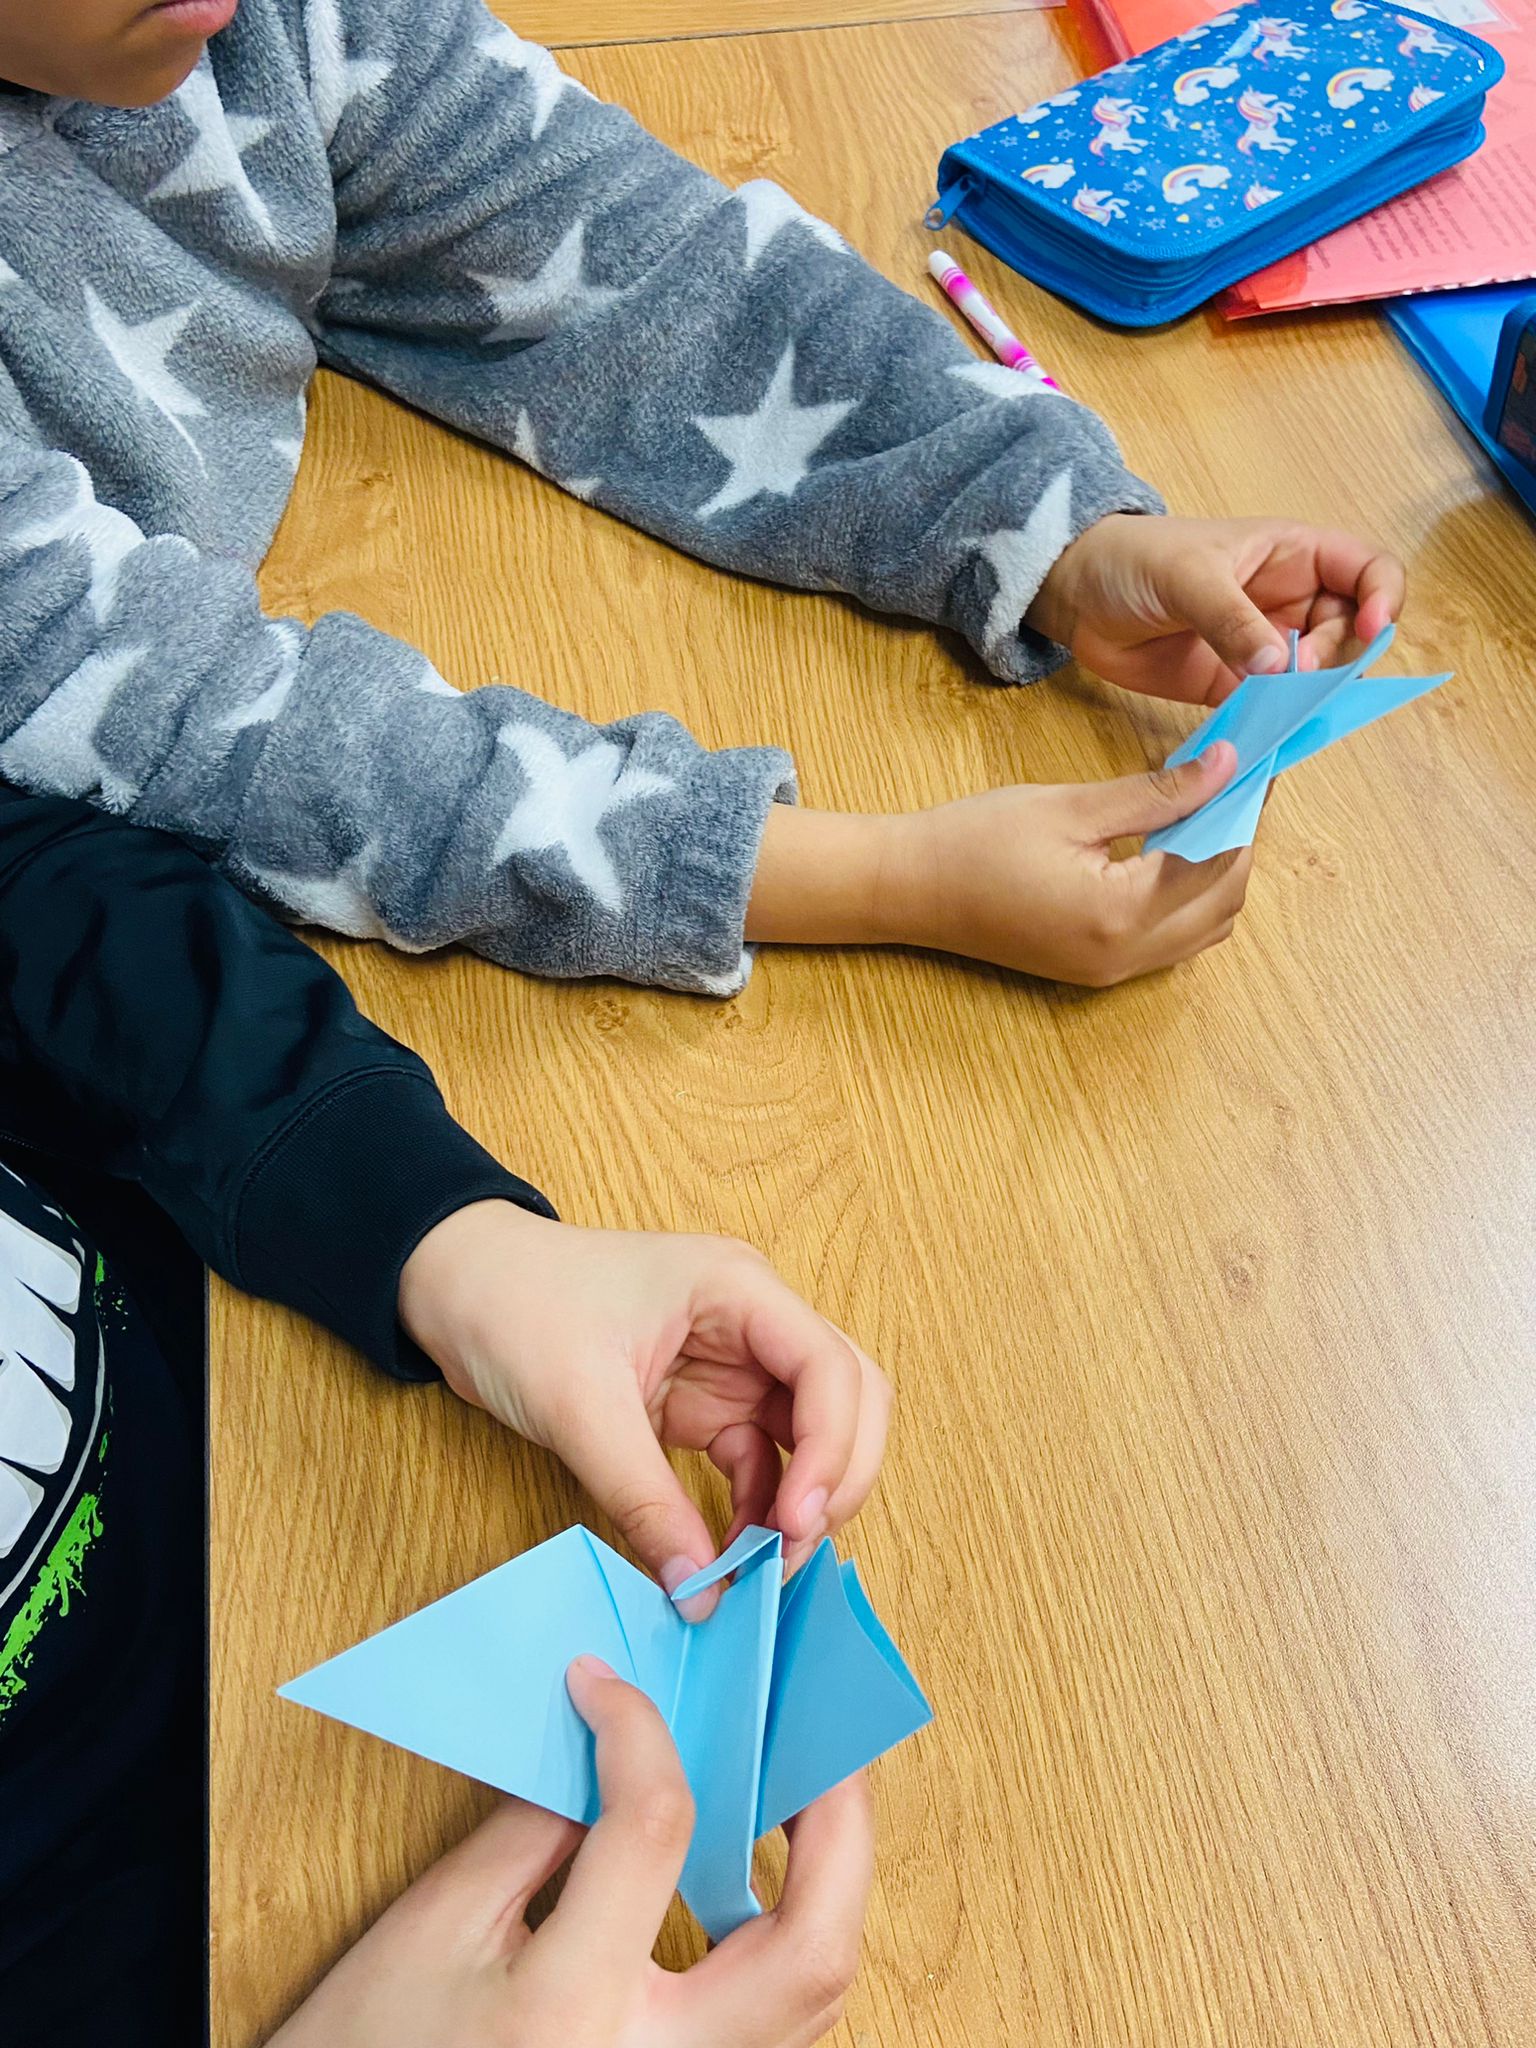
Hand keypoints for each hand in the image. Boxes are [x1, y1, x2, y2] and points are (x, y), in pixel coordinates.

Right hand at [271, 1656, 874, 2047]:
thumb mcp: (430, 1932)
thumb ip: (533, 1833)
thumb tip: (610, 1752)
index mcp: (572, 2014)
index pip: (653, 1832)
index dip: (637, 1731)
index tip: (605, 1682)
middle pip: (808, 1947)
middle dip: (836, 1825)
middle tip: (818, 1727)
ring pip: (812, 1995)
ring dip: (830, 1881)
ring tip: (806, 1786)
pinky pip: (775, 2021)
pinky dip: (791, 1935)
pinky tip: (768, 1874)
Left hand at [399, 1207, 890, 1611]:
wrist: (455, 1286)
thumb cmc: (514, 1305)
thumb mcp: (578, 1404)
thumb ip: (642, 1497)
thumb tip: (698, 1584)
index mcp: (737, 1288)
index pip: (829, 1365)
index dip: (833, 1446)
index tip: (800, 1518)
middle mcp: (752, 1321)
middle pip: (847, 1398)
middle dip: (838, 1476)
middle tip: (794, 1551)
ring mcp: (732, 1364)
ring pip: (812, 1436)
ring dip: (802, 1501)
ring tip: (764, 1568)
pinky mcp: (703, 1404)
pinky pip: (757, 1463)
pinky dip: (756, 1510)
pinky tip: (730, 1556)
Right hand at [883, 746, 1249, 986]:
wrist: (909, 890)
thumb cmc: (977, 840)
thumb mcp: (1071, 806)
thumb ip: (1155, 793)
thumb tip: (1227, 766)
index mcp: (1121, 914)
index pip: (1218, 861)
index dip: (1244, 809)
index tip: (1254, 761)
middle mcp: (1126, 956)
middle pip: (1224, 902)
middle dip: (1239, 842)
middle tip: (1233, 783)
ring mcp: (1112, 972)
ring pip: (1205, 928)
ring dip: (1218, 874)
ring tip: (1204, 813)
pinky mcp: (1097, 971)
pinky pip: (1172, 941)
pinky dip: (1189, 898)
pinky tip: (1171, 851)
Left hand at [1027, 513, 1405, 706]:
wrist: (1074, 594)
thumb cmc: (1133, 559)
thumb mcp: (1187, 576)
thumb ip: (1232, 619)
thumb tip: (1280, 664)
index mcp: (1293, 554)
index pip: (1368, 570)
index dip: (1383, 598)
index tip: (1370, 630)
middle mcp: (1288, 600)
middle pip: (1349, 633)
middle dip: (1337, 656)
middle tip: (1298, 671)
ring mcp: (1261, 646)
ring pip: (1314, 677)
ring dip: (1306, 695)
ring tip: (1277, 704)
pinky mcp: (1231, 686)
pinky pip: (1269, 709)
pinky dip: (1272, 722)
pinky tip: (1260, 732)